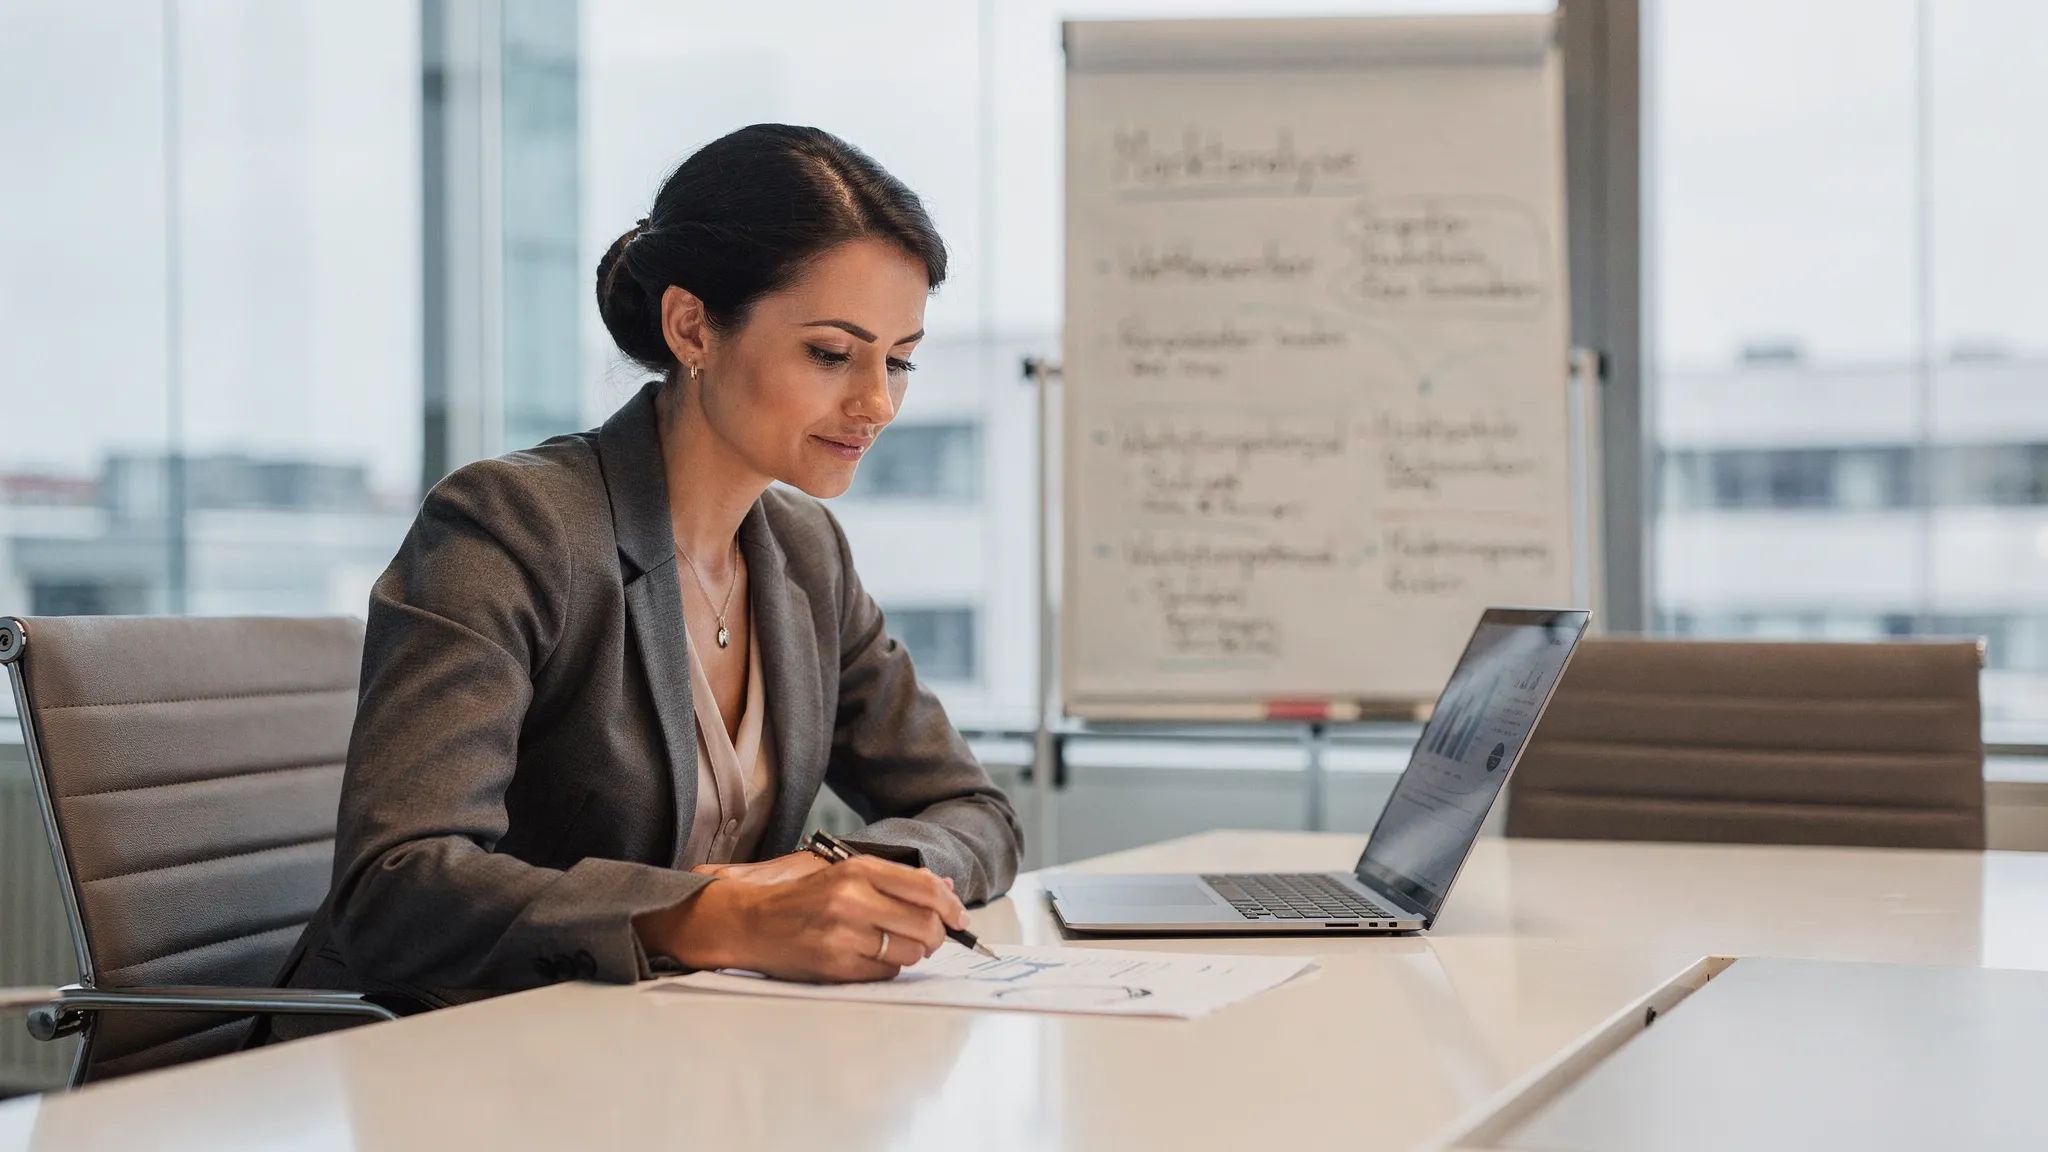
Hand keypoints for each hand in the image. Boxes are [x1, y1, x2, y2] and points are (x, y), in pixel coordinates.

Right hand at [650, 856, 968, 982]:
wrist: (748, 922)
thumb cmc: (800, 897)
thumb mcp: (844, 872)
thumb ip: (895, 878)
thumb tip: (946, 887)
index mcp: (857, 869)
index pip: (926, 888)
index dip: (952, 906)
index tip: (960, 918)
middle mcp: (852, 900)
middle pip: (926, 924)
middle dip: (937, 935)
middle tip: (932, 938)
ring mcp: (843, 935)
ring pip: (910, 953)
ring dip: (912, 953)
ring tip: (893, 945)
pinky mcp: (835, 966)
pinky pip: (886, 974)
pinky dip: (888, 968)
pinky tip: (870, 957)